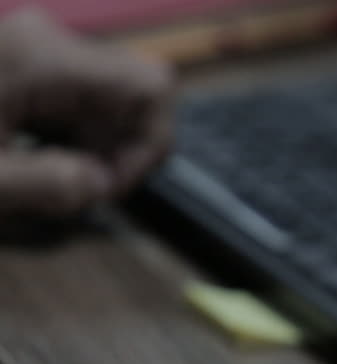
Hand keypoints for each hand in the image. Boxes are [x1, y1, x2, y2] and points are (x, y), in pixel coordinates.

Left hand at [0, 8, 172, 215]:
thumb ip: (47, 186)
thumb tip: (100, 184)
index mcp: (43, 58)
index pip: (151, 87)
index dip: (151, 143)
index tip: (108, 188)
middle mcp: (47, 40)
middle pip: (134, 89)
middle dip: (124, 146)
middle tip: (82, 188)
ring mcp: (33, 45)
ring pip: (110, 93)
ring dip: (100, 141)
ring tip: (56, 177)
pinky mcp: (21, 58)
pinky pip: (78, 92)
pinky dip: (76, 131)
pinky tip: (41, 158)